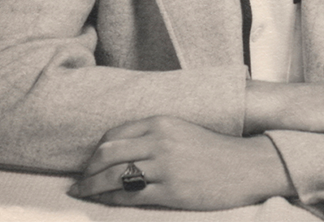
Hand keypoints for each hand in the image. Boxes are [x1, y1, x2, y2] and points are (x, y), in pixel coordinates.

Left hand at [68, 116, 293, 208]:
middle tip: (79, 181)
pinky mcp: (171, 190)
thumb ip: (154, 135)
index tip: (88, 163)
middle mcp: (159, 140)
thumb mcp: (182, 131)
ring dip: (92, 186)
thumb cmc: (213, 150)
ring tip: (82, 193)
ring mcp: (165, 166)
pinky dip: (111, 199)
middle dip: (88, 170)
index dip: (96, 151)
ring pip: (114, 176)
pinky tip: (104, 201)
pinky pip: (131, 195)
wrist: (245, 165)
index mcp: (161, 122)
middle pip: (108, 153)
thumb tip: (122, 148)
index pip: (114, 135)